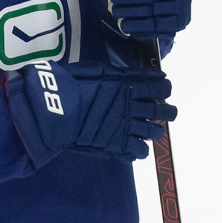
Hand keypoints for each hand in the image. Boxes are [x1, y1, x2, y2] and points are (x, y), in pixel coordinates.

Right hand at [6, 60, 175, 165]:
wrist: (54, 109)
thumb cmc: (70, 84)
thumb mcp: (97, 71)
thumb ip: (122, 75)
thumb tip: (144, 74)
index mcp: (128, 85)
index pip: (158, 87)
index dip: (164, 88)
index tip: (164, 89)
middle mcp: (131, 106)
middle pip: (161, 111)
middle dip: (168, 111)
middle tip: (167, 112)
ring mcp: (126, 126)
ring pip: (153, 131)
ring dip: (155, 130)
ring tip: (152, 130)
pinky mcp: (117, 144)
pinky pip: (139, 151)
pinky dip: (140, 149)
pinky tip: (136, 146)